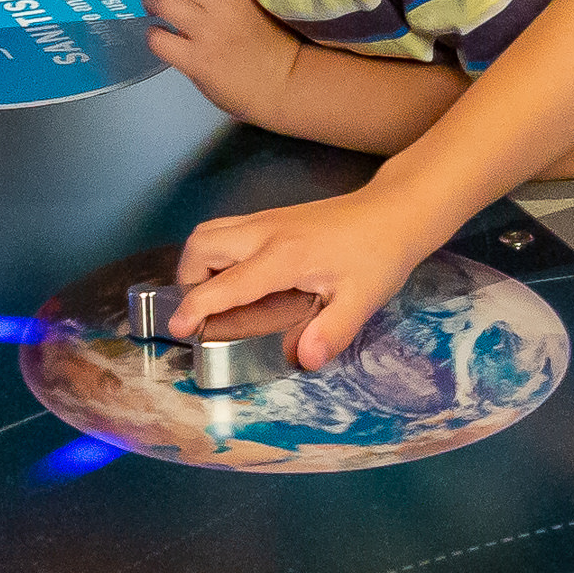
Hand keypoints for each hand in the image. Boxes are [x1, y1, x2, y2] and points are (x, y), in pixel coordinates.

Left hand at [141, 0, 303, 123]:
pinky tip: (162, 38)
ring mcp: (207, 31)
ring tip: (156, 13)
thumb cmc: (263, 40)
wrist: (281, 82)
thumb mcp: (247, 0)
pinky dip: (153, 36)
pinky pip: (158, 39)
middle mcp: (219, 0)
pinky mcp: (197, 60)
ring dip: (150, 3)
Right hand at [169, 186, 451, 372]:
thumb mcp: (363, 300)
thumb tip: (304, 360)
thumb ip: (332, 331)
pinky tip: (238, 276)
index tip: (179, 329)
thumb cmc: (379, 257)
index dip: (196, 307)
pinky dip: (215, 251)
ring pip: (209, 231)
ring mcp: (266, 220)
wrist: (394, 212)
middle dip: (188, 280)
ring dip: (198, 262)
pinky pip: (225, 228)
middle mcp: (265, 232)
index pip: (226, 283)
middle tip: (203, 311)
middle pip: (201, 245)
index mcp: (284, 257)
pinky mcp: (271, 216)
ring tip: (215, 294)